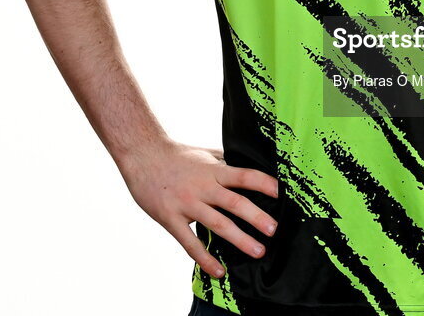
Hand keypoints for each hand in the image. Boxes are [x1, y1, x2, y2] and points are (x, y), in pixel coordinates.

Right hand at [119, 139, 278, 278]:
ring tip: (258, 251)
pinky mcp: (171, 219)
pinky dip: (206, 259)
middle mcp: (203, 187)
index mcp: (213, 170)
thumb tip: (246, 164)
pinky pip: (191, 243)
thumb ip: (224, 162)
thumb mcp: (204, 153)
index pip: (243, 176)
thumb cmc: (176, 154)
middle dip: (256, 217)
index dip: (263, 183)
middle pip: (235, 202)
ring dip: (240, 239)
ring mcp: (187, 204)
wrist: (143, 155)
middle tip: (274, 229)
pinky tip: (219, 271)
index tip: (280, 193)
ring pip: (218, 225)